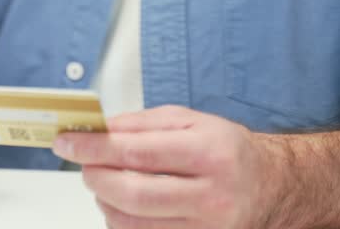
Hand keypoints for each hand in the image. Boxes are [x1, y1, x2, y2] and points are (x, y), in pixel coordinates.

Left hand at [53, 105, 285, 228]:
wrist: (273, 185)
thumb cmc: (226, 149)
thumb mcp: (189, 120)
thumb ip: (139, 124)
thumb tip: (96, 131)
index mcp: (208, 152)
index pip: (136, 152)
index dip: (93, 148)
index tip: (66, 142)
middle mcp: (212, 194)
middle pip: (132, 194)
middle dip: (95, 177)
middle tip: (83, 164)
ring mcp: (208, 228)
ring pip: (134, 224)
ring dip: (105, 201)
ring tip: (104, 182)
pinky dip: (122, 222)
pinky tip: (122, 204)